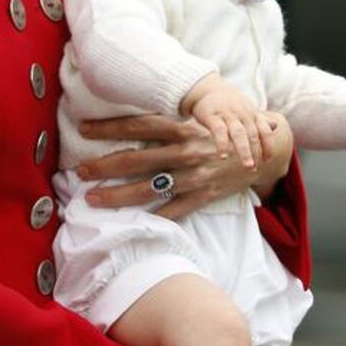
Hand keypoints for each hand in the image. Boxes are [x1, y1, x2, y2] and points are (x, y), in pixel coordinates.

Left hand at [76, 112, 293, 219]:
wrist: (265, 152)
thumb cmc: (223, 134)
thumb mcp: (197, 120)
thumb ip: (168, 124)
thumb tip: (131, 120)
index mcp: (184, 128)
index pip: (140, 125)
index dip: (110, 127)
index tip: (84, 129)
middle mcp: (187, 151)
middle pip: (137, 158)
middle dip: (104, 165)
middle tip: (80, 171)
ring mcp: (196, 176)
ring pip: (149, 188)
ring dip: (118, 195)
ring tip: (93, 197)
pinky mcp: (206, 196)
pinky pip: (175, 211)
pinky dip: (153, 218)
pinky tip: (130, 225)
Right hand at [181, 72, 277, 169]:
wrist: (207, 88)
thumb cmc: (228, 102)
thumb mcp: (246, 108)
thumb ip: (261, 119)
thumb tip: (276, 126)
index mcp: (251, 114)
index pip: (264, 130)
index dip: (268, 145)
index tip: (268, 160)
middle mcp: (242, 114)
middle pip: (252, 134)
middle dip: (256, 152)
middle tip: (255, 168)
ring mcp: (228, 115)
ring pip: (239, 134)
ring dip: (244, 150)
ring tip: (247, 165)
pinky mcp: (212, 116)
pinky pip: (219, 131)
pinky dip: (222, 144)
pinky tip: (223, 156)